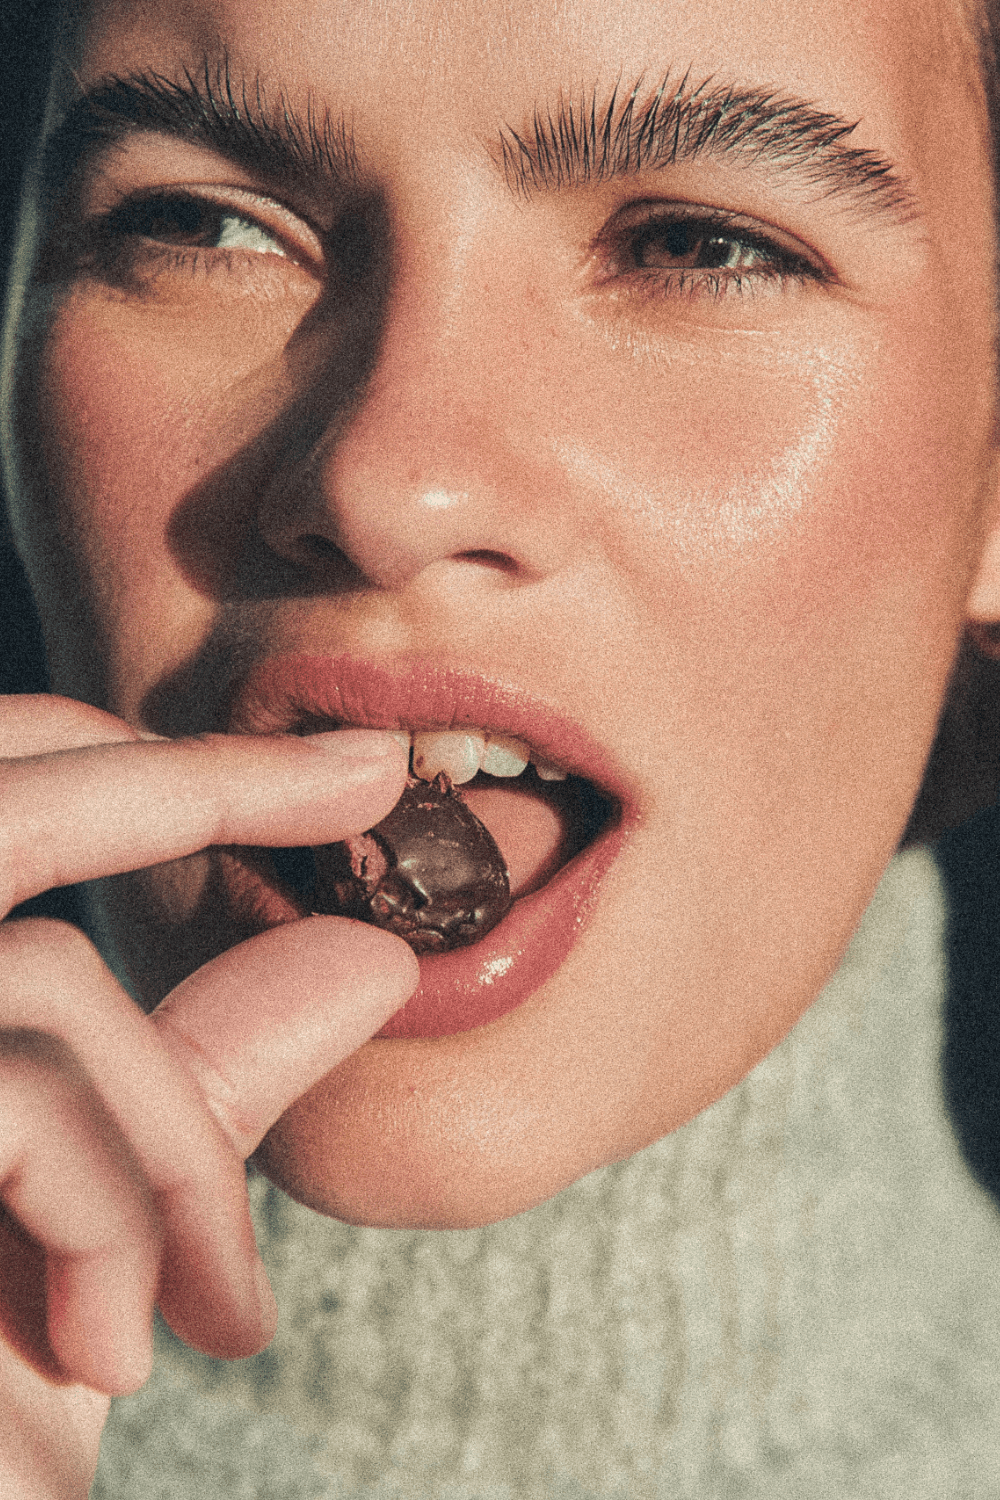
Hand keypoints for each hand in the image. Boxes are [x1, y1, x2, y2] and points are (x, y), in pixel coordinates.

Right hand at [0, 695, 415, 1497]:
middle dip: (204, 776)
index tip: (320, 770)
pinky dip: (115, 1221)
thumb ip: (199, 1080)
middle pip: (3, 809)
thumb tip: (366, 955)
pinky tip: (112, 1353)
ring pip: (47, 979)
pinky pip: (28, 1101)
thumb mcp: (98, 1231)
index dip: (129, 758)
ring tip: (210, 1310)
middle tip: (372, 771)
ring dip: (173, 1148)